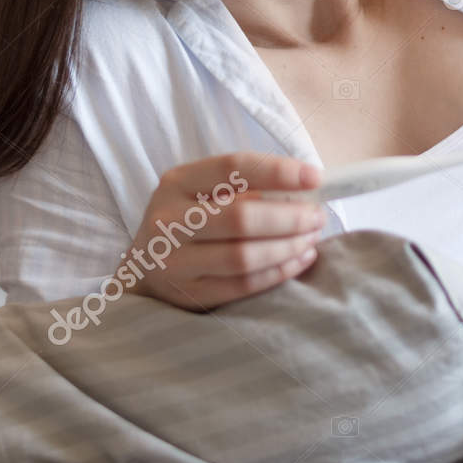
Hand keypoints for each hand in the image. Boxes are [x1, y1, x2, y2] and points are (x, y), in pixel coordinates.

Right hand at [117, 152, 325, 311]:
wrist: (144, 266)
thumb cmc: (188, 220)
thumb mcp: (202, 191)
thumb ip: (244, 185)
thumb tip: (306, 186)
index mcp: (177, 182)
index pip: (232, 168)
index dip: (278, 171)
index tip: (315, 177)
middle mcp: (169, 220)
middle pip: (241, 217)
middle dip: (290, 217)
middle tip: (318, 216)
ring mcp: (174, 261)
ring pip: (243, 256)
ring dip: (287, 247)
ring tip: (311, 238)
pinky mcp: (187, 294)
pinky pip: (242, 285)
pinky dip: (278, 272)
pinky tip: (299, 260)